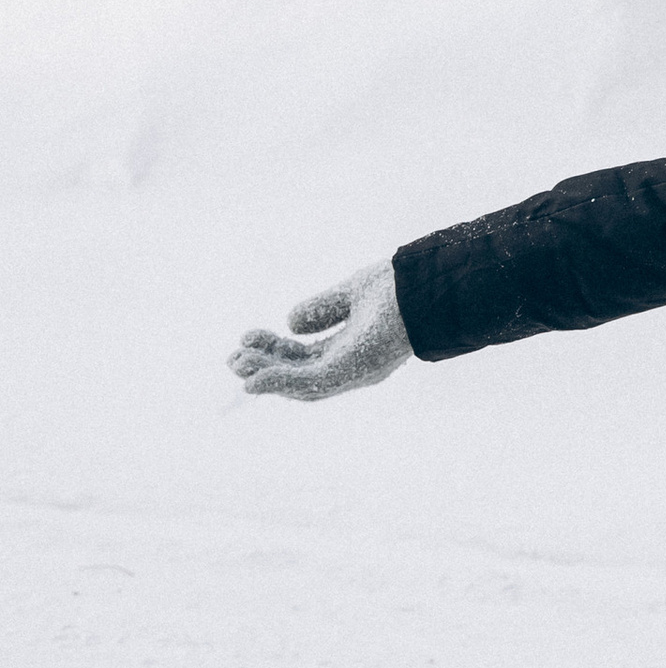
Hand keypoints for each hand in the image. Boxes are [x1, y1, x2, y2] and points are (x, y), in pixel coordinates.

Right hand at [231, 260, 411, 402]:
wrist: (431, 283)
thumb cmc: (402, 285)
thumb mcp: (353, 293)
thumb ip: (323, 308)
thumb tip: (289, 322)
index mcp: (354, 348)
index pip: (307, 358)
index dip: (275, 353)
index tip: (247, 340)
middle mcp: (354, 366)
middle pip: (300, 374)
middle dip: (264, 366)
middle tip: (232, 357)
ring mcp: (355, 371)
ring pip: (302, 384)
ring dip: (267, 376)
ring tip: (237, 365)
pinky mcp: (355, 370)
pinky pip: (312, 384)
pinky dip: (282, 384)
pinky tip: (255, 381)